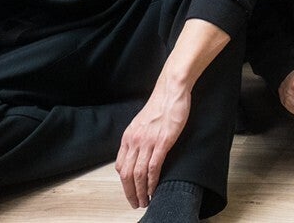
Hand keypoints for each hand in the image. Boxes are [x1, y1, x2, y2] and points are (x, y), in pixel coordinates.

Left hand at [116, 81, 190, 208]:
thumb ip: (139, 138)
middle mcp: (134, 140)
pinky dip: (152, 181)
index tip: (130, 191)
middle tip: (136, 203)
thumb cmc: (162, 105)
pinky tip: (154, 189)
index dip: (124, 183)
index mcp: (129, 136)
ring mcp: (148, 141)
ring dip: (141, 191)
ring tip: (145, 200)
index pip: (121, 166)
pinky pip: (153, 167)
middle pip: (127, 174)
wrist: (172, 90)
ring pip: (139, 174)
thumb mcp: (143, 123)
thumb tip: (140, 153)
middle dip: (130, 192)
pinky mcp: (162, 141)